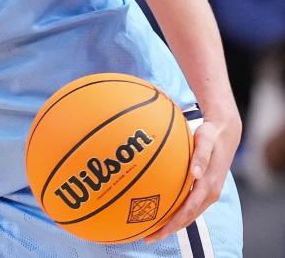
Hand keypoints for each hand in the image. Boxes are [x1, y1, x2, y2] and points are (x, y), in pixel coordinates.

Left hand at [144, 113, 240, 241]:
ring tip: (151, 231)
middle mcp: (209, 193)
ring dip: (172, 225)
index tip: (157, 232)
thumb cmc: (211, 135)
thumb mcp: (206, 140)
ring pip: (189, 214)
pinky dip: (176, 214)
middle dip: (168, 230)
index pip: (188, 210)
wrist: (225, 133)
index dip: (173, 224)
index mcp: (208, 186)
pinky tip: (161, 213)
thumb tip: (195, 173)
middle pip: (187, 218)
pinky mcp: (204, 189)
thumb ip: (201, 155)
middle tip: (147, 238)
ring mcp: (207, 193)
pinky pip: (189, 206)